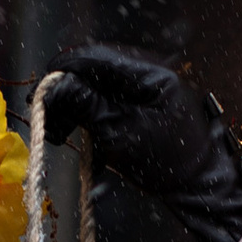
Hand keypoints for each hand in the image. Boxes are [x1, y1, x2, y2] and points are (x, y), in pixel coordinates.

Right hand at [39, 46, 241, 241]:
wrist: (200, 184)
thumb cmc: (168, 164)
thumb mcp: (120, 135)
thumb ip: (86, 105)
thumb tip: (53, 85)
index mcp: (150, 71)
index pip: (96, 56)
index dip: (63, 70)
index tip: (41, 92)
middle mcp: (150, 68)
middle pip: (95, 66)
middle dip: (66, 88)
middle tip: (47, 117)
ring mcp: (148, 81)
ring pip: (99, 80)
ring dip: (76, 101)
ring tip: (58, 130)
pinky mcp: (145, 97)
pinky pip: (110, 93)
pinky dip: (90, 108)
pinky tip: (77, 128)